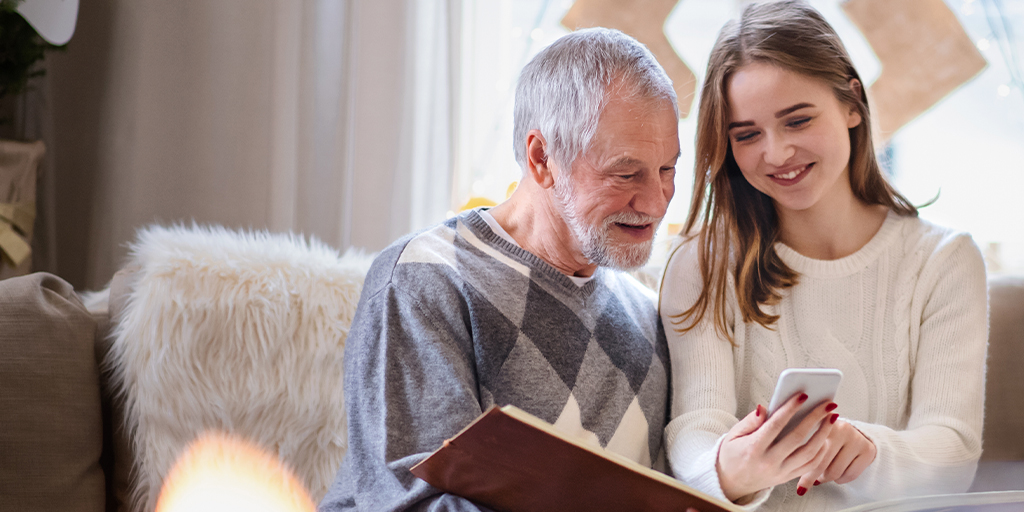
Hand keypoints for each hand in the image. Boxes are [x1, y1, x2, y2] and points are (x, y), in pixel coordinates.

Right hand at [716, 394, 837, 500]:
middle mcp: (769, 461)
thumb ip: (750, 421)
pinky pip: (809, 466)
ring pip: (809, 453)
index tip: (803, 395)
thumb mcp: (733, 435)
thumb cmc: (731, 455)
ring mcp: (780, 471)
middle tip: (827, 404)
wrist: (730, 482)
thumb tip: (764, 408)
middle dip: (815, 418)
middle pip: (798, 437)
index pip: (776, 424)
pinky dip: (820, 451)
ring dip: (823, 434)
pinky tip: (825, 438)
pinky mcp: (787, 478)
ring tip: (830, 419)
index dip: (790, 408)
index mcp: (754, 448)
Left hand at [798, 418, 875, 489]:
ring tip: (825, 473)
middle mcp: (841, 429)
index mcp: (822, 422)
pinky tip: (839, 472)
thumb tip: (791, 473)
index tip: (800, 487)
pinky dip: (842, 479)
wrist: (857, 433)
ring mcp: (855, 439)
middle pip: (823, 463)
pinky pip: (850, 475)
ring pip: (836, 472)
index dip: (805, 472)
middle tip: (814, 481)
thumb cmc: (830, 438)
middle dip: (815, 477)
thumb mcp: (816, 436)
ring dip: (828, 478)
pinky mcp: (867, 450)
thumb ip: (804, 448)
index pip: (810, 452)